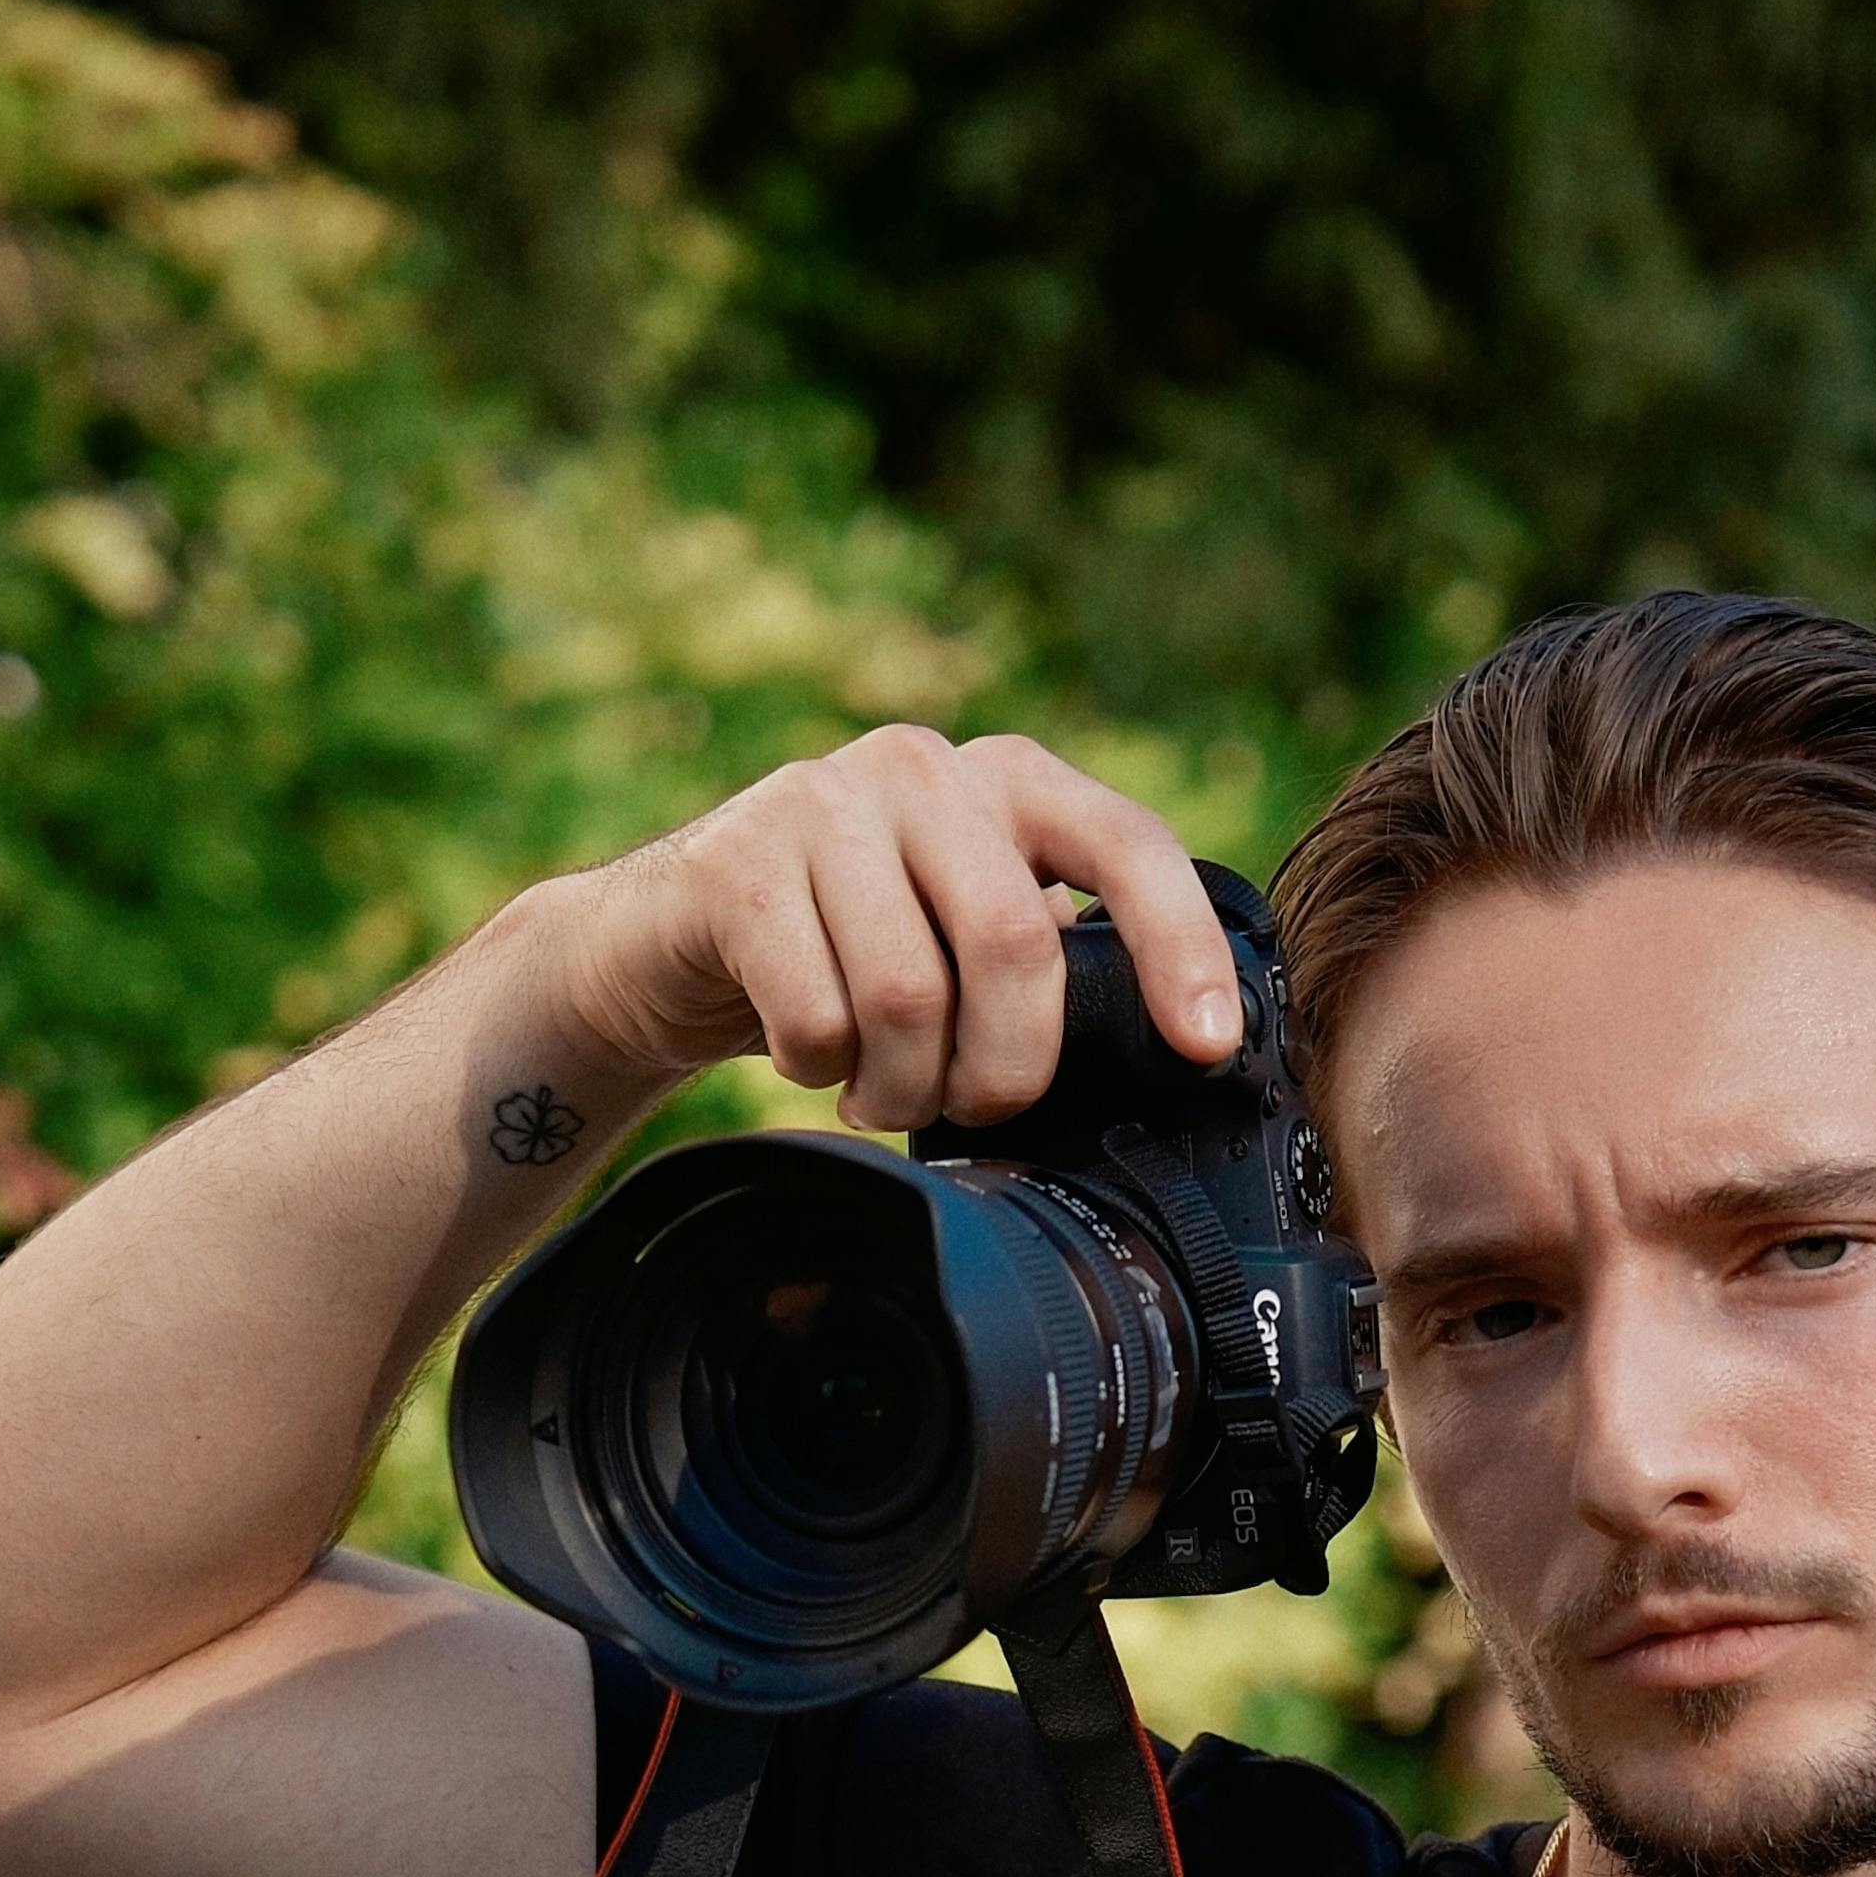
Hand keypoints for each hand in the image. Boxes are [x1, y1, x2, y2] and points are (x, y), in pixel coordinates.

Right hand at [549, 725, 1245, 1131]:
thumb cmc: (848, 955)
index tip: (1207, 1046)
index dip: (1180, 947)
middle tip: (972, 1110)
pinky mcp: (737, 860)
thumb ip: (1051, 958)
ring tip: (879, 1087)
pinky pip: (818, 1017)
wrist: (667, 942)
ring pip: (909, 996)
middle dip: (1006, 1067)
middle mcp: (926, 766)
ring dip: (900, 1084)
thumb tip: (1175, 1053)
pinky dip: (818, 1069)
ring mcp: (824, 799)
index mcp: (1009, 781)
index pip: (1127, 844)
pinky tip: (807, 1051)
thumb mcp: (963, 935)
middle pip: (1017, 946)